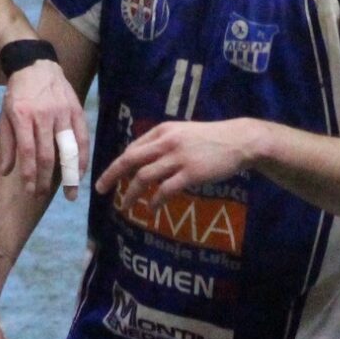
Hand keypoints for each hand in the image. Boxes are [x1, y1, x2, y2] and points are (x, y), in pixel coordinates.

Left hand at [0, 62, 87, 198]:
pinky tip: (81, 173)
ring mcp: (63, 112)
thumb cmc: (18, 95)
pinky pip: (83, 139)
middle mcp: (44, 115)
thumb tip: (7, 173)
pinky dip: (83, 158)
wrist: (36, 65)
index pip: (28, 151)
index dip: (30, 174)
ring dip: (70, 174)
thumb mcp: (5, 116)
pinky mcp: (77, 111)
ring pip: (68, 149)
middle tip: (43, 196)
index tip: (30, 191)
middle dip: (45, 179)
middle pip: (48, 154)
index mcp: (22, 116)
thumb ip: (7, 145)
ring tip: (70, 193)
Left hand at [95, 119, 260, 214]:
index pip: (132, 148)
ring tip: (125, 205)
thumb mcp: (183, 133)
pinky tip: (151, 207)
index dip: (117, 164)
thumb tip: (143, 159)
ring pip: (144, 177)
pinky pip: (165, 189)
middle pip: (130, 160)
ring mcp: (178, 158)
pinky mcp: (191, 173)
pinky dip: (155, 200)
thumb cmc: (211, 138)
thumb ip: (164, 143)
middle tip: (100, 190)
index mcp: (163, 131)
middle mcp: (167, 142)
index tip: (108, 177)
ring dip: (131, 193)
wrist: (239, 141)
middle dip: (112, 176)